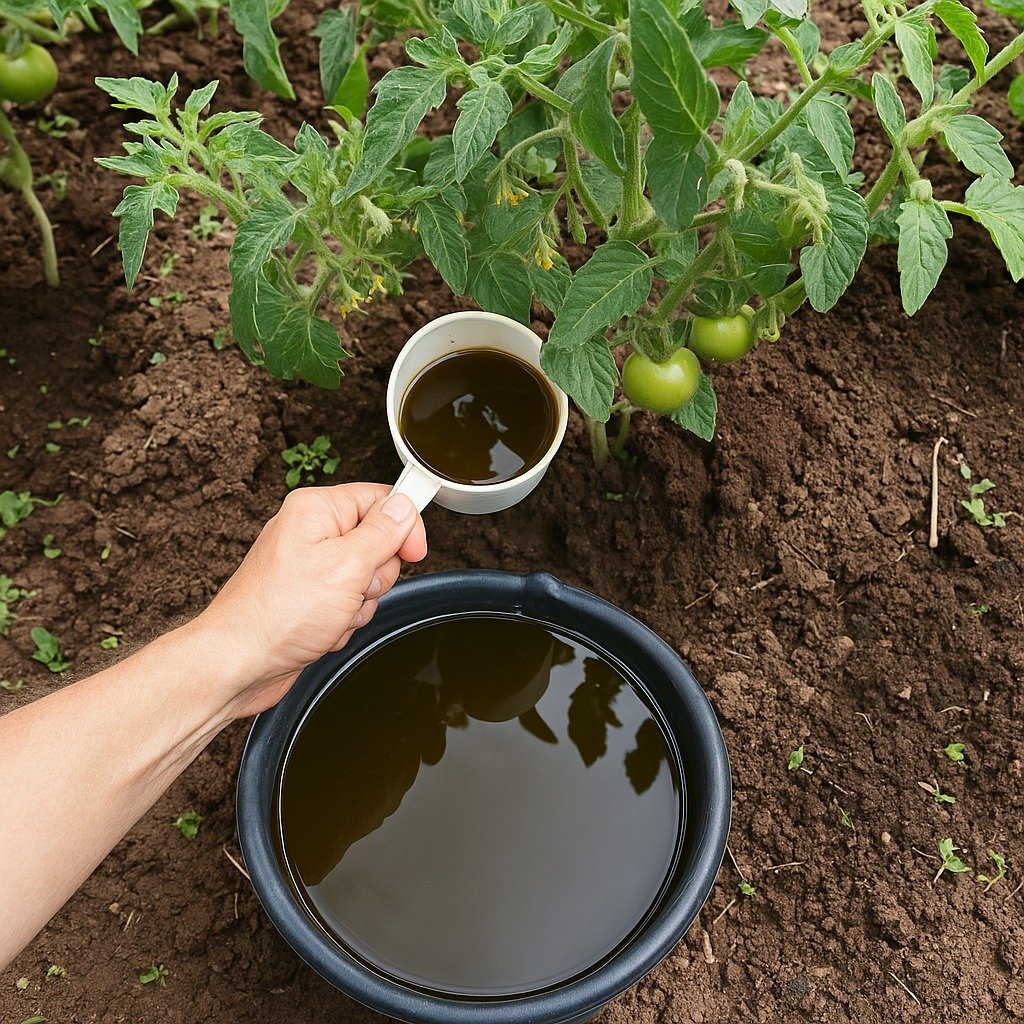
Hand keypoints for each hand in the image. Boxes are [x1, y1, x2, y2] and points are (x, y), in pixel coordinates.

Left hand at [192, 483, 426, 717]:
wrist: (238, 664)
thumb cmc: (277, 614)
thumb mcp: (346, 566)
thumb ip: (382, 533)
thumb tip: (405, 506)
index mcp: (317, 510)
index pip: (381, 500)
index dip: (403, 526)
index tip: (412, 553)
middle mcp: (311, 533)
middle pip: (379, 543)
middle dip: (375, 576)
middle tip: (352, 589)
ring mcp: (310, 567)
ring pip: (367, 579)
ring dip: (358, 605)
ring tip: (331, 613)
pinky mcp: (310, 598)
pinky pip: (350, 604)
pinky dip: (343, 621)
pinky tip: (322, 629)